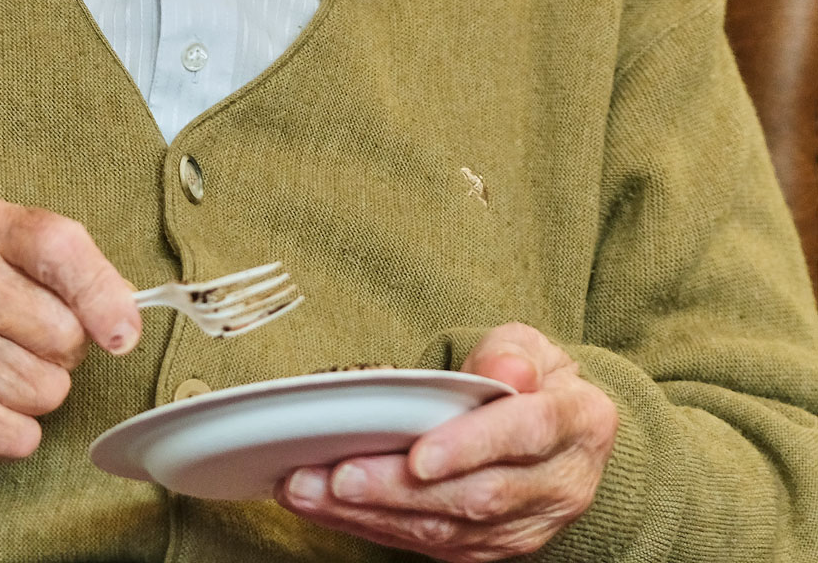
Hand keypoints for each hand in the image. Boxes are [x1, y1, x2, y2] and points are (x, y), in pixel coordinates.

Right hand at [0, 196, 140, 458]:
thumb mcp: (10, 245)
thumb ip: (72, 265)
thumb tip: (124, 318)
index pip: (61, 247)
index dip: (103, 292)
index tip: (123, 331)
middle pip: (66, 335)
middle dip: (65, 347)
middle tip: (28, 335)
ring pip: (49, 391)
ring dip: (40, 388)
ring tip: (2, 363)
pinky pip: (20, 436)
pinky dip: (16, 430)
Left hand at [277, 323, 617, 559]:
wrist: (562, 426)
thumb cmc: (535, 375)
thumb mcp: (533, 344)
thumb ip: (513, 352)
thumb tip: (502, 370)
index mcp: (577, 424)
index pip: (524, 436)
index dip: (470, 447)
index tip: (417, 457)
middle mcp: (558, 486)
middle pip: (474, 496)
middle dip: (397, 489)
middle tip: (335, 475)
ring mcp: (526, 525)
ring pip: (447, 530)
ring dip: (372, 514)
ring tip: (310, 491)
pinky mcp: (493, 548)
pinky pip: (432, 546)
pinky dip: (374, 528)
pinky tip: (329, 508)